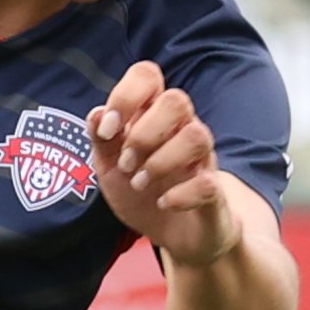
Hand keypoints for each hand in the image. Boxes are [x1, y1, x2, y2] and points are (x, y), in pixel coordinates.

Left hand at [87, 62, 236, 267]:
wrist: (175, 235)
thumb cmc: (142, 192)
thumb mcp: (110, 167)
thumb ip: (102, 140)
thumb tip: (96, 114)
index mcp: (152, 115)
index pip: (147, 75)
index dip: (125, 96)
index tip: (109, 130)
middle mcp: (181, 129)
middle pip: (177, 100)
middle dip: (143, 134)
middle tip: (126, 165)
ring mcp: (202, 158)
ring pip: (196, 135)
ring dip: (160, 162)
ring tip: (140, 184)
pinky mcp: (214, 191)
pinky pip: (208, 183)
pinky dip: (181, 195)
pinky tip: (164, 203)